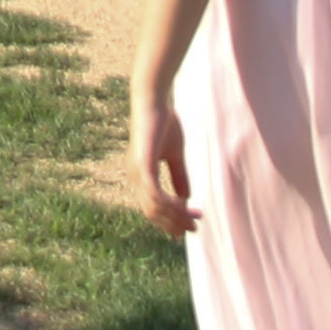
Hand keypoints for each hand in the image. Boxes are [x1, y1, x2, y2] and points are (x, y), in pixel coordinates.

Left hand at [135, 86, 196, 236]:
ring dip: (176, 216)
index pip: (152, 208)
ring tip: (195, 218)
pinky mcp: (143, 165)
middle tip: (195, 228)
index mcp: (140, 175)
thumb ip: (178, 176)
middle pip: (153, 212)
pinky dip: (170, 204)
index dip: (169, 221)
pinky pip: (155, 194)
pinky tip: (184, 207)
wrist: (154, 101)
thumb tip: (186, 199)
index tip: (188, 228)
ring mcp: (137, 172)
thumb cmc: (164, 123)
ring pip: (154, 207)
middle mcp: (134, 177)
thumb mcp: (175, 155)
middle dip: (175, 223)